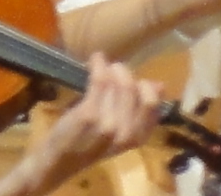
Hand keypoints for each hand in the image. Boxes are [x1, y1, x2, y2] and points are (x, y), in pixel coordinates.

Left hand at [0, 56, 159, 195]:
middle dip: (126, 73)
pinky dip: (98, 66)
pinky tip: (95, 60)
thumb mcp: (118, 131)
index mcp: (138, 138)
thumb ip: (137, 111)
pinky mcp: (89, 114)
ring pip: (119, 84)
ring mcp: (108, 124)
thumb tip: (160, 84)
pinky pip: (100, 82)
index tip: (133, 80)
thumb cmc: (88, 143)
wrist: (60, 160)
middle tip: (115, 67)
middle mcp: (127, 132)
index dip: (145, 87)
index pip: (154, 106)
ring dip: (111, 68)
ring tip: (103, 64)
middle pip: (137, 91)